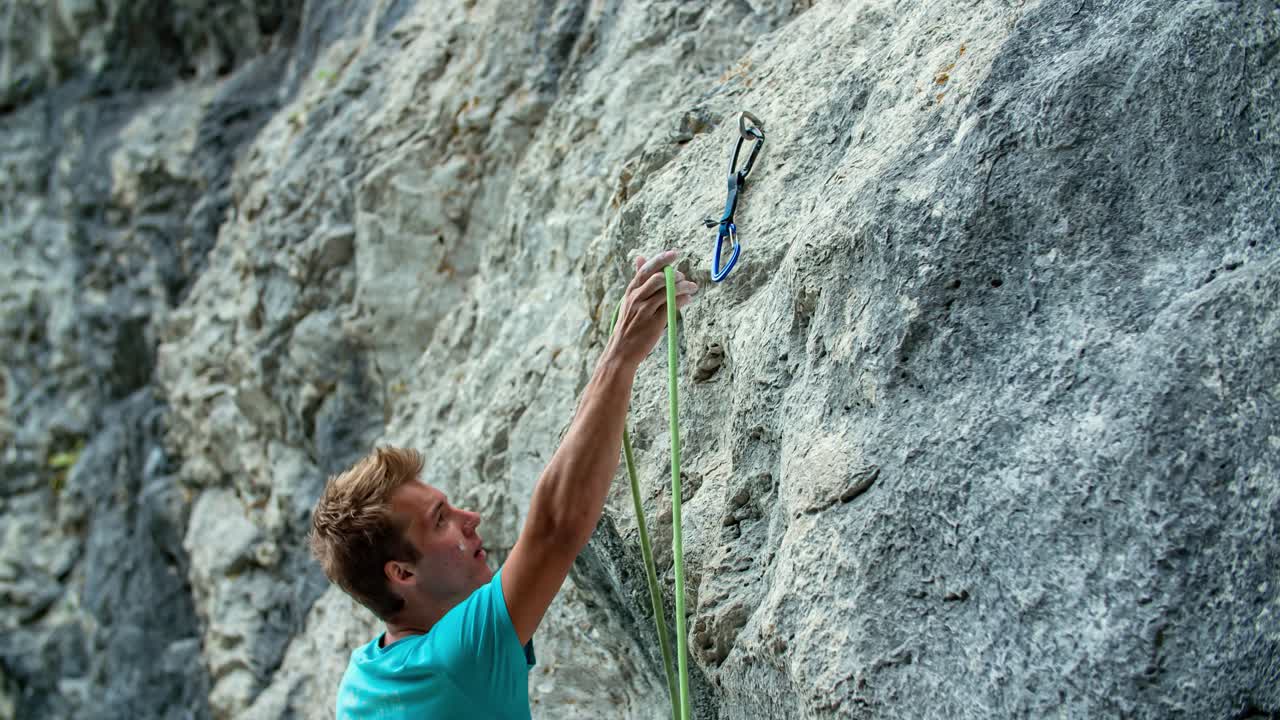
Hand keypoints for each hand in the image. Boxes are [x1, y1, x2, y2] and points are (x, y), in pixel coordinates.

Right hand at [608, 250, 698, 367]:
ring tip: (692, 287)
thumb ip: (639, 281)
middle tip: (685, 277)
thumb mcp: (629, 300)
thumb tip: (640, 257)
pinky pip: (671, 305)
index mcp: (630, 291)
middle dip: (675, 275)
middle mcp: (636, 298)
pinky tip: (688, 299)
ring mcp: (644, 310)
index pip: (646, 269)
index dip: (661, 259)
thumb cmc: (629, 325)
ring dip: (683, 286)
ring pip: (667, 290)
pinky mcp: (653, 322)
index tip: (674, 253)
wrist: (621, 351)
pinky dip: (682, 299)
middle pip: (658, 278)